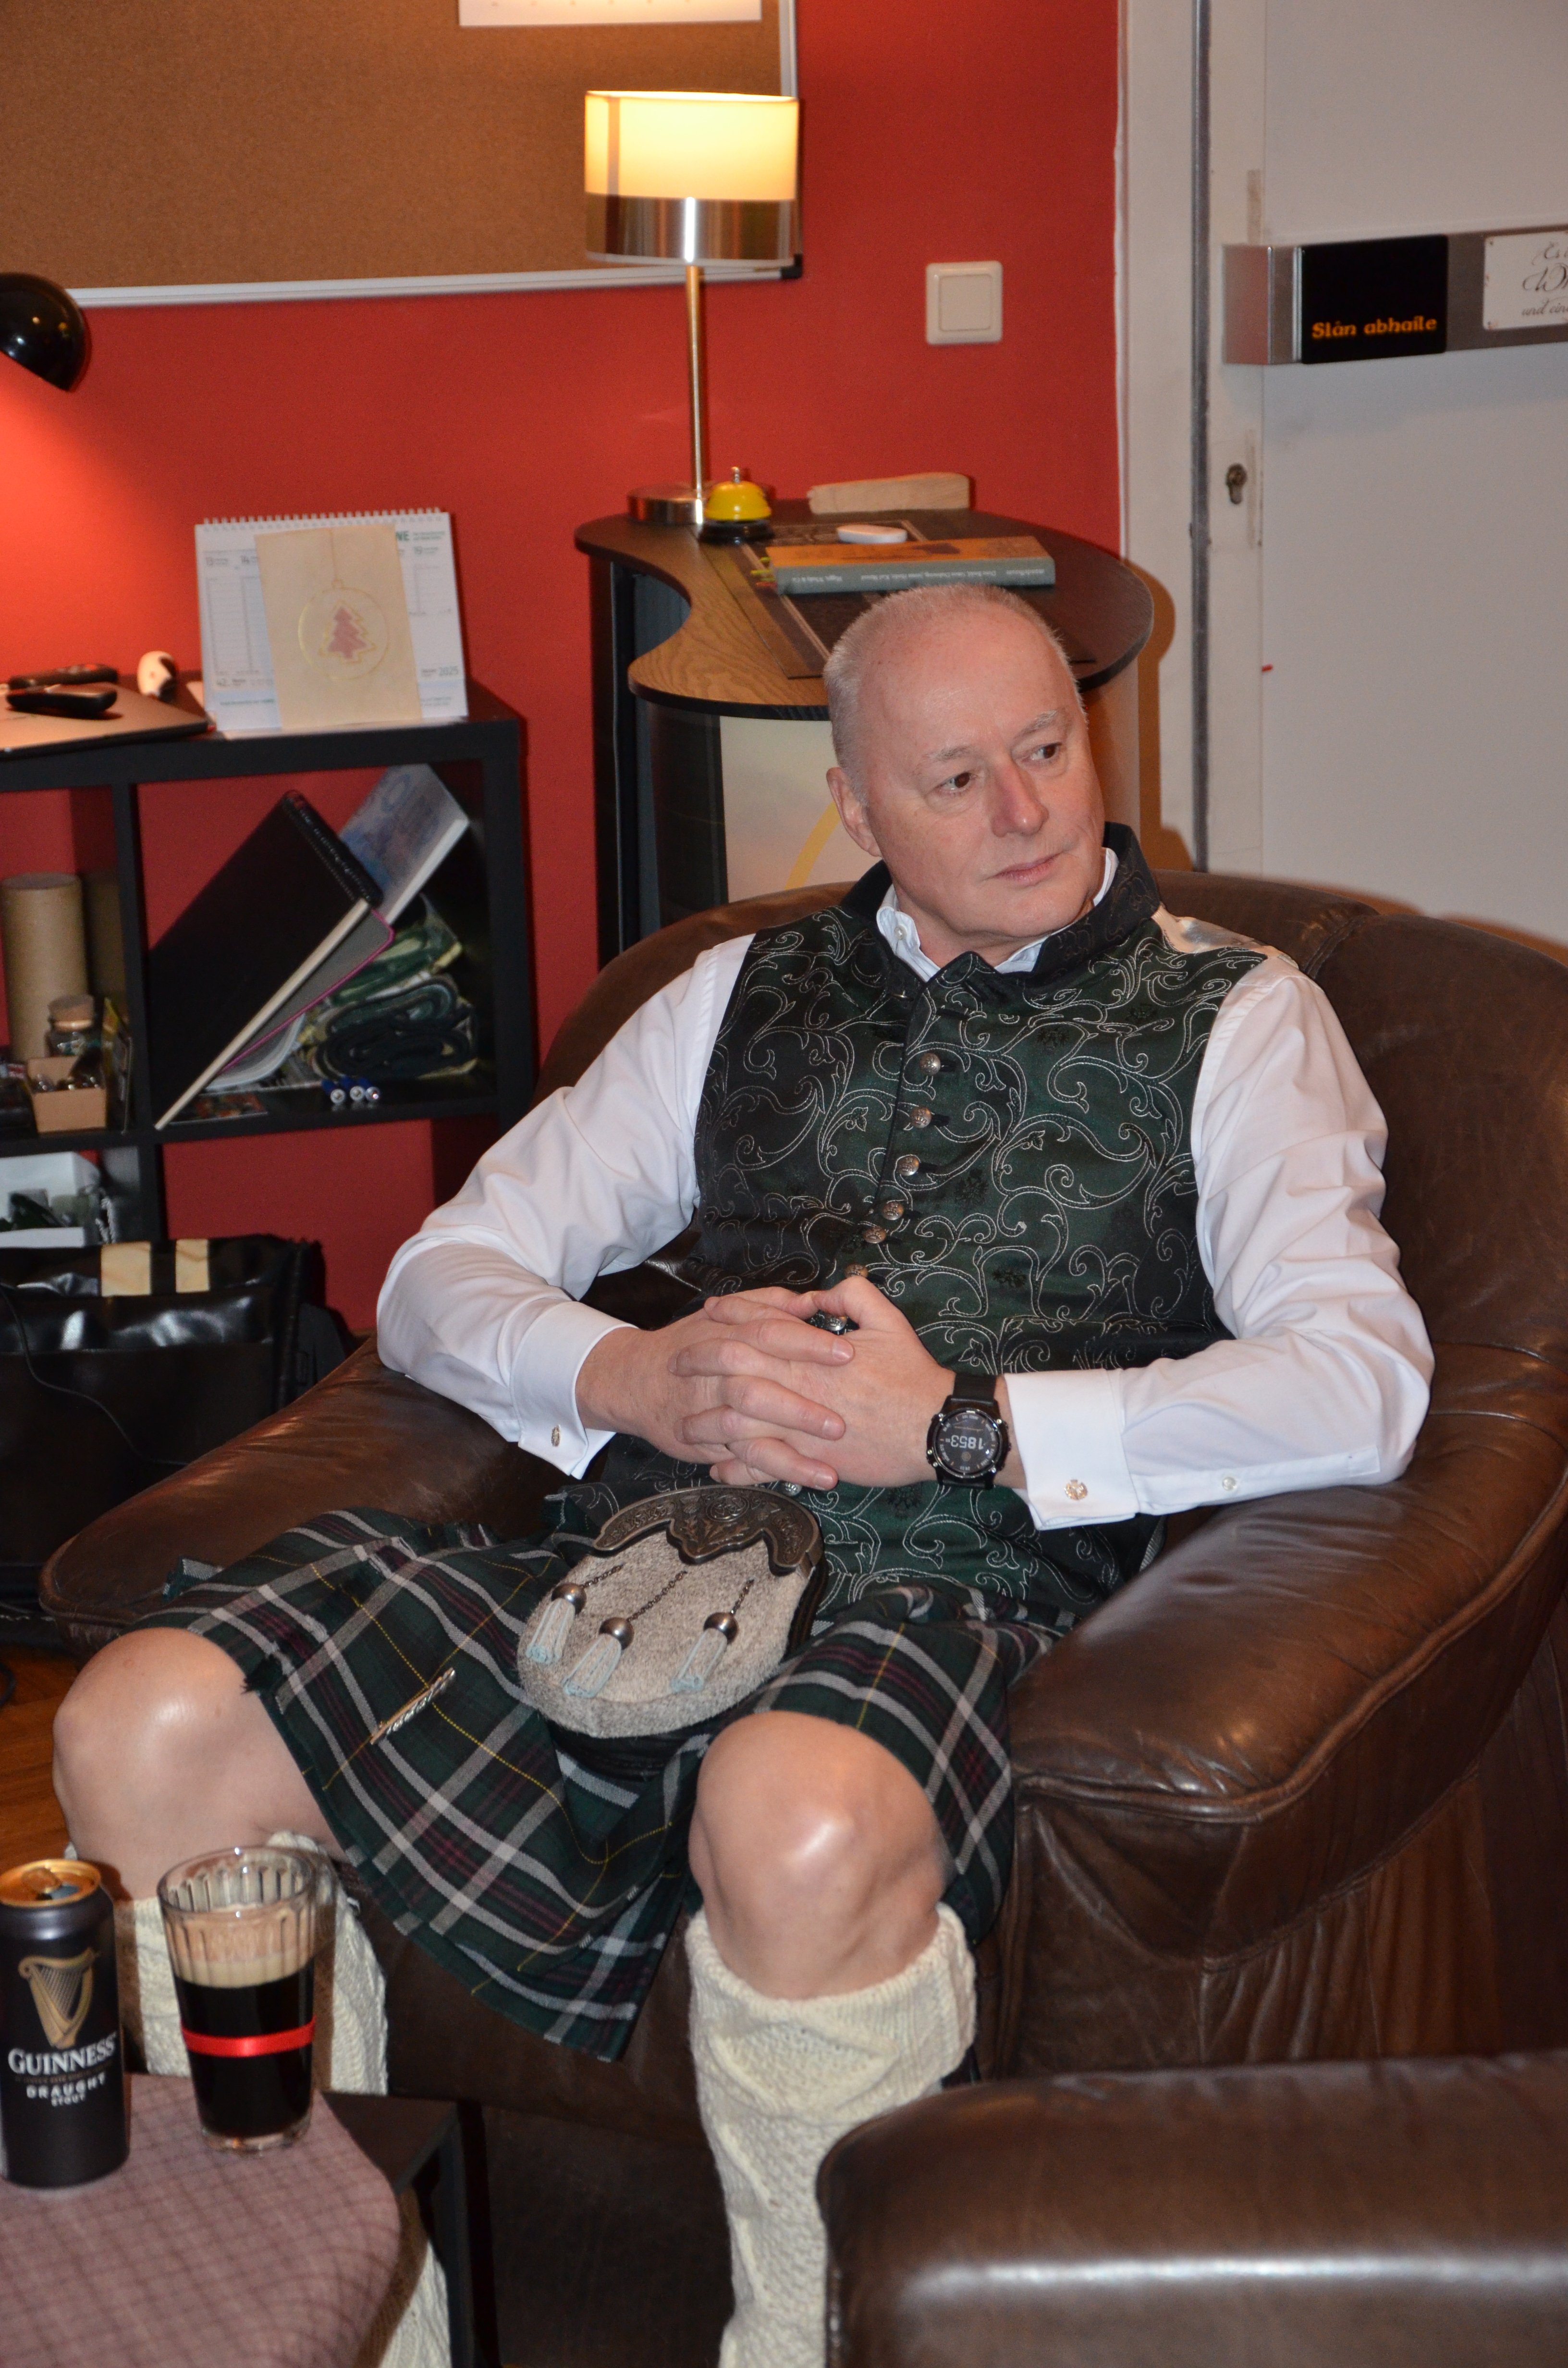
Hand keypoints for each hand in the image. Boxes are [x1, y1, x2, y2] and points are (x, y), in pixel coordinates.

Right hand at [575, 1296, 852, 1490]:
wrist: (637, 1379)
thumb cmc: (693, 1342)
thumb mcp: (726, 1314)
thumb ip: (768, 1303)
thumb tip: (810, 1302)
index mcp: (730, 1333)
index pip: (771, 1332)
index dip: (809, 1343)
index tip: (848, 1353)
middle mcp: (720, 1371)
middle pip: (760, 1385)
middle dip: (802, 1406)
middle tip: (843, 1422)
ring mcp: (713, 1409)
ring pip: (750, 1428)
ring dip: (792, 1447)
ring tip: (832, 1466)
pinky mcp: (711, 1442)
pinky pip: (746, 1459)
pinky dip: (778, 1469)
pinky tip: (811, 1477)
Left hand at [673, 1277, 959, 1489]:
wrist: (937, 1428)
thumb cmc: (912, 1376)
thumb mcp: (887, 1321)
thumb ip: (852, 1296)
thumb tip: (819, 1294)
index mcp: (812, 1352)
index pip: (758, 1325)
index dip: (731, 1316)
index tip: (708, 1312)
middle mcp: (797, 1387)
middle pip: (733, 1369)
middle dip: (700, 1361)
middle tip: (675, 1360)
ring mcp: (799, 1426)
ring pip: (738, 1422)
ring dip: (707, 1421)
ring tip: (682, 1422)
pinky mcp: (809, 1460)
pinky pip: (760, 1466)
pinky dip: (735, 1467)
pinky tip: (717, 1466)